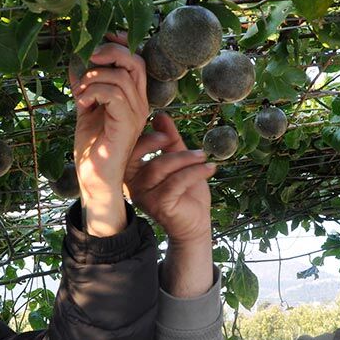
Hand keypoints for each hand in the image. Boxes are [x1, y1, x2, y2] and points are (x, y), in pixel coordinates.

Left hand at [70, 35, 148, 235]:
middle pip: (135, 61)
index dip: (121, 44)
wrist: (93, 177)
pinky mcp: (126, 124)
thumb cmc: (91, 147)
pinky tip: (82, 103)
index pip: (136, 60)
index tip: (99, 40)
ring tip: (80, 92)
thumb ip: (86, 87)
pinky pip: (114, 93)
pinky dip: (93, 91)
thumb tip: (76, 63)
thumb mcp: (86, 109)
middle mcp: (140, 104)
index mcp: (133, 98)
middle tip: (88, 60)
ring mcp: (136, 114)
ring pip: (120, 77)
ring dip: (93, 78)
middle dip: (109, 53)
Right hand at [126, 112, 214, 245]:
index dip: (145, 137)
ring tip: (203, 157)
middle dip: (159, 143)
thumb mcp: (178, 161)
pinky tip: (209, 168)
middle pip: (141, 155)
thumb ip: (169, 140)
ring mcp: (144, 196)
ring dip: (186, 158)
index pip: (129, 148)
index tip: (165, 132)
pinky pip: (176, 181)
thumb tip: (160, 115)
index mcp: (133, 173)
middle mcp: (133, 185)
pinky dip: (195, 172)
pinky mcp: (160, 205)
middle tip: (174, 138)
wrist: (195, 224)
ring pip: (161, 167)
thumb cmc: (185, 194)